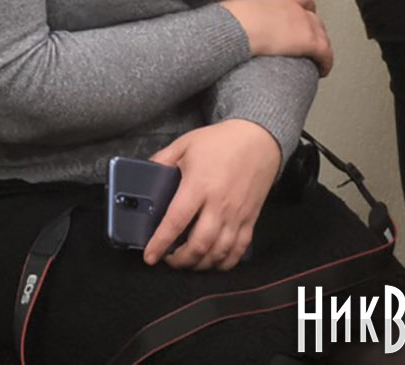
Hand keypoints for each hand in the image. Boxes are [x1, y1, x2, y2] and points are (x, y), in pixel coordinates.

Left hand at [143, 120, 280, 270]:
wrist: (258, 140)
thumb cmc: (219, 141)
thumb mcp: (185, 144)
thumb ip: (163, 159)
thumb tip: (146, 171)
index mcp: (198, 186)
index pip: (176, 221)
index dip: (161, 242)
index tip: (150, 256)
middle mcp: (219, 204)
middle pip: (200, 244)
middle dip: (181, 260)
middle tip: (168, 260)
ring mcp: (237, 215)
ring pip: (220, 251)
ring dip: (202, 264)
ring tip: (188, 262)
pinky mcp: (251, 219)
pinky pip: (239, 249)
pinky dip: (226, 262)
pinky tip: (214, 262)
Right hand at [219, 0, 332, 75]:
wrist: (236, 28)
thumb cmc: (228, 21)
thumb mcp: (237, 8)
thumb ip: (244, 12)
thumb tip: (233, 20)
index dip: (305, 10)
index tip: (304, 19)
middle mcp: (294, 8)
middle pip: (315, 20)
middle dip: (314, 32)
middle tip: (309, 46)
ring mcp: (304, 24)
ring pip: (323, 37)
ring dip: (321, 49)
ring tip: (316, 62)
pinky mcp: (310, 42)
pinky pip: (326, 54)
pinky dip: (325, 63)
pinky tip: (321, 71)